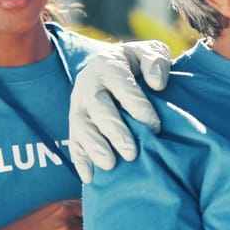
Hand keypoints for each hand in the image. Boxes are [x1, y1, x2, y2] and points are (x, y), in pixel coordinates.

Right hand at [68, 40, 172, 182]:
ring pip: (81, 126)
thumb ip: (155, 61)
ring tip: (110, 165)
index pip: (122, 87)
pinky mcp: (75, 123)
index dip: (138, 107)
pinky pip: (73, 141)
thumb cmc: (139, 64)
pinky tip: (89, 177)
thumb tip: (156, 84)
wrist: (115, 67)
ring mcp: (78, 105)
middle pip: (98, 109)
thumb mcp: (151, 53)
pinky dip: (80, 160)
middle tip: (131, 153)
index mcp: (108, 65)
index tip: (155, 127)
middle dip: (114, 132)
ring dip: (94, 147)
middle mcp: (88, 84)